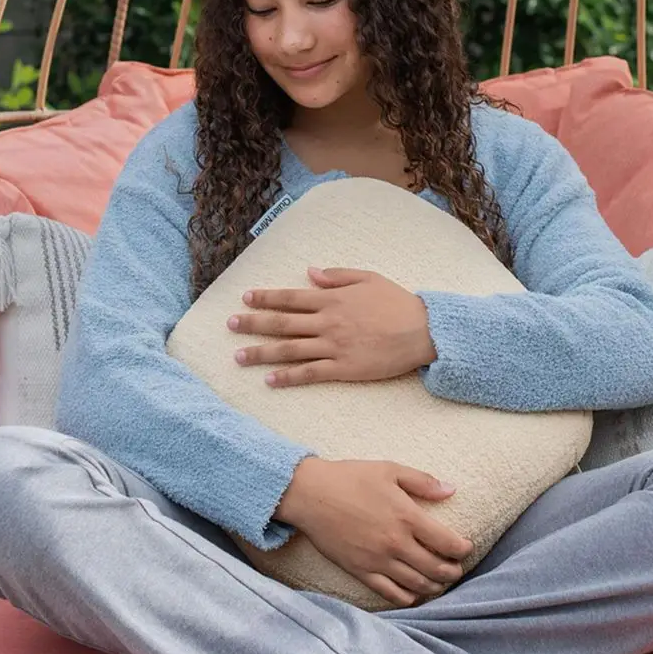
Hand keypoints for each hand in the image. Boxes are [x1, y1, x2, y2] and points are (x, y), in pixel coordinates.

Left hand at [228, 267, 436, 387]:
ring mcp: (333, 346)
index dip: (266, 297)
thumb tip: (310, 273)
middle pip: (281, 323)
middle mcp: (327, 322)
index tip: (245, 297)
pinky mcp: (343, 368)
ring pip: (289, 350)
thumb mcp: (368, 278)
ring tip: (238, 356)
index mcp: (332, 299)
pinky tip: (270, 380)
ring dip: (261, 353)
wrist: (422, 331)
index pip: (290, 297)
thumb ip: (337, 276)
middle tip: (230, 325)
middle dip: (253, 323)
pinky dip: (287, 377)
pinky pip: (309, 373)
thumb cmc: (398, 303)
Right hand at [275, 457, 473, 606]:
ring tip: (440, 582)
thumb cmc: (350, 477)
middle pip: (436, 568)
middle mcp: (396, 543)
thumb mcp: (389, 470)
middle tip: (457, 569)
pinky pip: (390, 593)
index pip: (447, 542)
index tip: (467, 548)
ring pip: (417, 584)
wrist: (310, 494)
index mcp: (407, 517)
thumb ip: (423, 481)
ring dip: (435, 586)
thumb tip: (451, 490)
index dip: (462, 549)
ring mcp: (378, 560)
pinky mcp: (361, 571)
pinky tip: (414, 594)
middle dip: (452, 571)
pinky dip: (408, 597)